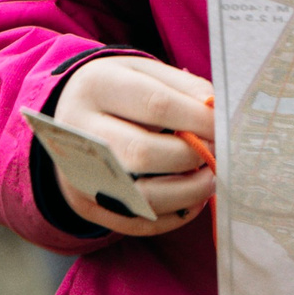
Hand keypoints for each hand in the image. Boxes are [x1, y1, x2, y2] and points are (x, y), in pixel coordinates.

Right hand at [50, 55, 214, 235]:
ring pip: (139, 195)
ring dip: (187, 192)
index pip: (155, 104)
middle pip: (142, 152)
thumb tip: (216, 112)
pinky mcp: (85, 204)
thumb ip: (184, 87)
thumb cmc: (121, 90)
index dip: (198, 119)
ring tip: (210, 179)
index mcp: (97, 86)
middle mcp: (78, 131)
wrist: (69, 113)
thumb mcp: (145, 72)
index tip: (224, 126)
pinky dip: (172, 216)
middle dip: (191, 156)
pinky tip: (193, 200)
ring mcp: (78, 172)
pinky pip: (135, 222)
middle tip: (218, 153)